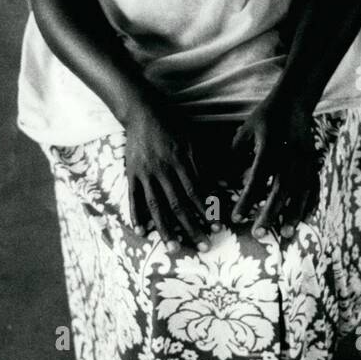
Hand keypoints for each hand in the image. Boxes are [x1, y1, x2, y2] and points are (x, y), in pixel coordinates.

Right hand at [123, 100, 209, 251]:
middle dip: (192, 227)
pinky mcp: (132, 174)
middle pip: (179, 204)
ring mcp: (146, 173)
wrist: (143, 111)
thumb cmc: (174, 124)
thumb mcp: (195, 139)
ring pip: (157, 206)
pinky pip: (134, 198)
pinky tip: (142, 233)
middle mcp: (164, 169)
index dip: (207, 211)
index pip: (197, 191)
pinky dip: (137, 216)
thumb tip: (228, 184)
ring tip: (174, 248)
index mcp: (182, 160)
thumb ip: (209, 162)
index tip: (217, 228)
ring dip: (167, 229)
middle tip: (204, 246)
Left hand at [231, 95, 317, 237]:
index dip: (247, 199)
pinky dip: (311, 203)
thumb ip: (234, 156)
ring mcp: (306, 159)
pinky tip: (305, 219)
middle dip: (271, 213)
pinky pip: (314, 186)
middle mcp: (290, 154)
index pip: (257, 177)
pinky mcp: (314, 162)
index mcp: (270, 145)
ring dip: (294, 213)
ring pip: (301, 191)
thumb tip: (221, 182)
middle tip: (259, 234)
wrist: (294, 101)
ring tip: (285, 234)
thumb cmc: (265, 118)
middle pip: (282, 188)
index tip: (237, 218)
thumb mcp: (245, 131)